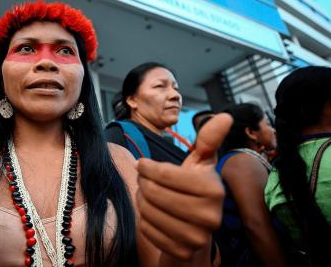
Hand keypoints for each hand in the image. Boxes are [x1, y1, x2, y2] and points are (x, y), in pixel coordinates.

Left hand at [136, 113, 231, 259]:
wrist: (194, 231)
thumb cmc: (193, 191)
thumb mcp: (200, 164)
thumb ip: (208, 140)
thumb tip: (226, 116)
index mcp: (214, 189)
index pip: (164, 174)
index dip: (147, 167)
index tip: (143, 164)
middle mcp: (210, 216)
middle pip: (153, 193)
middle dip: (143, 184)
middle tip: (144, 181)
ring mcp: (196, 237)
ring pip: (147, 211)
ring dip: (141, 200)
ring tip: (148, 196)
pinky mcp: (181, 252)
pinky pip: (146, 229)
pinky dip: (143, 220)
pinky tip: (152, 215)